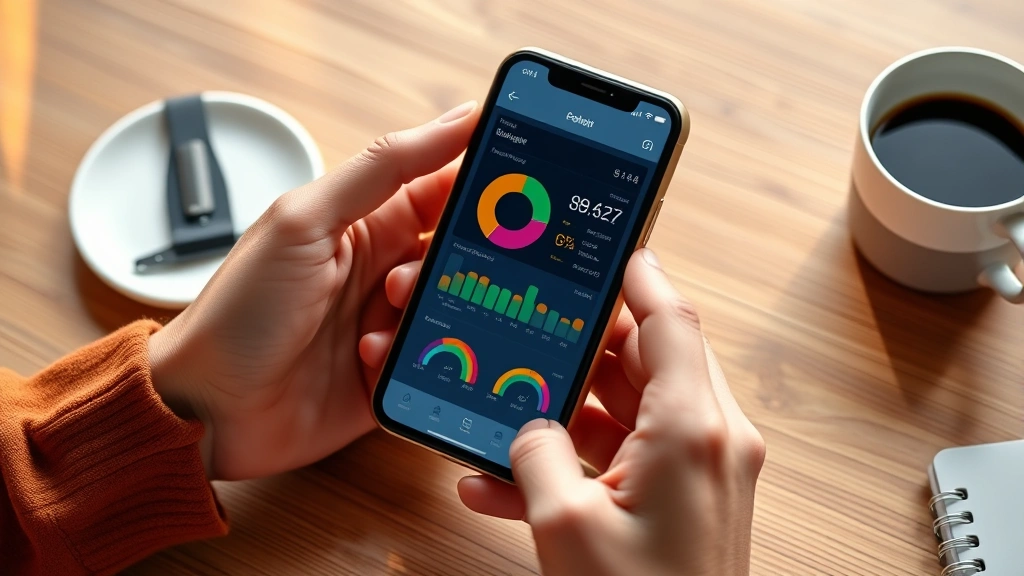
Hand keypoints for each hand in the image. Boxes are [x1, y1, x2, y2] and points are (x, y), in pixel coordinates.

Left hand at [148, 101, 480, 479]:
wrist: (206, 410)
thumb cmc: (240, 311)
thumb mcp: (305, 221)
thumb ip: (383, 167)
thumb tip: (458, 118)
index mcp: (366, 223)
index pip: (443, 187)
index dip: (481, 185)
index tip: (517, 185)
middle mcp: (383, 270)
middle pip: (458, 253)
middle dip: (460, 263)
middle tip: (419, 274)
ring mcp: (390, 325)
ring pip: (456, 309)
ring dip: (429, 315)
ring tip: (381, 322)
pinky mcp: (394, 378)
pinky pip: (440, 364)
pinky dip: (417, 362)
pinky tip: (370, 362)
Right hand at [457, 250, 764, 575]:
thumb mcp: (564, 526)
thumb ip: (536, 454)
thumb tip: (530, 427)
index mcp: (695, 428)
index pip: (670, 320)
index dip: (638, 277)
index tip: (612, 248)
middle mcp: (711, 439)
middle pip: (646, 359)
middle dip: (586, 348)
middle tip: (539, 330)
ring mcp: (702, 470)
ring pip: (631, 406)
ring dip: (570, 411)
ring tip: (511, 415)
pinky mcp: (686, 499)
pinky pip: (628, 456)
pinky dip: (577, 459)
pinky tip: (511, 482)